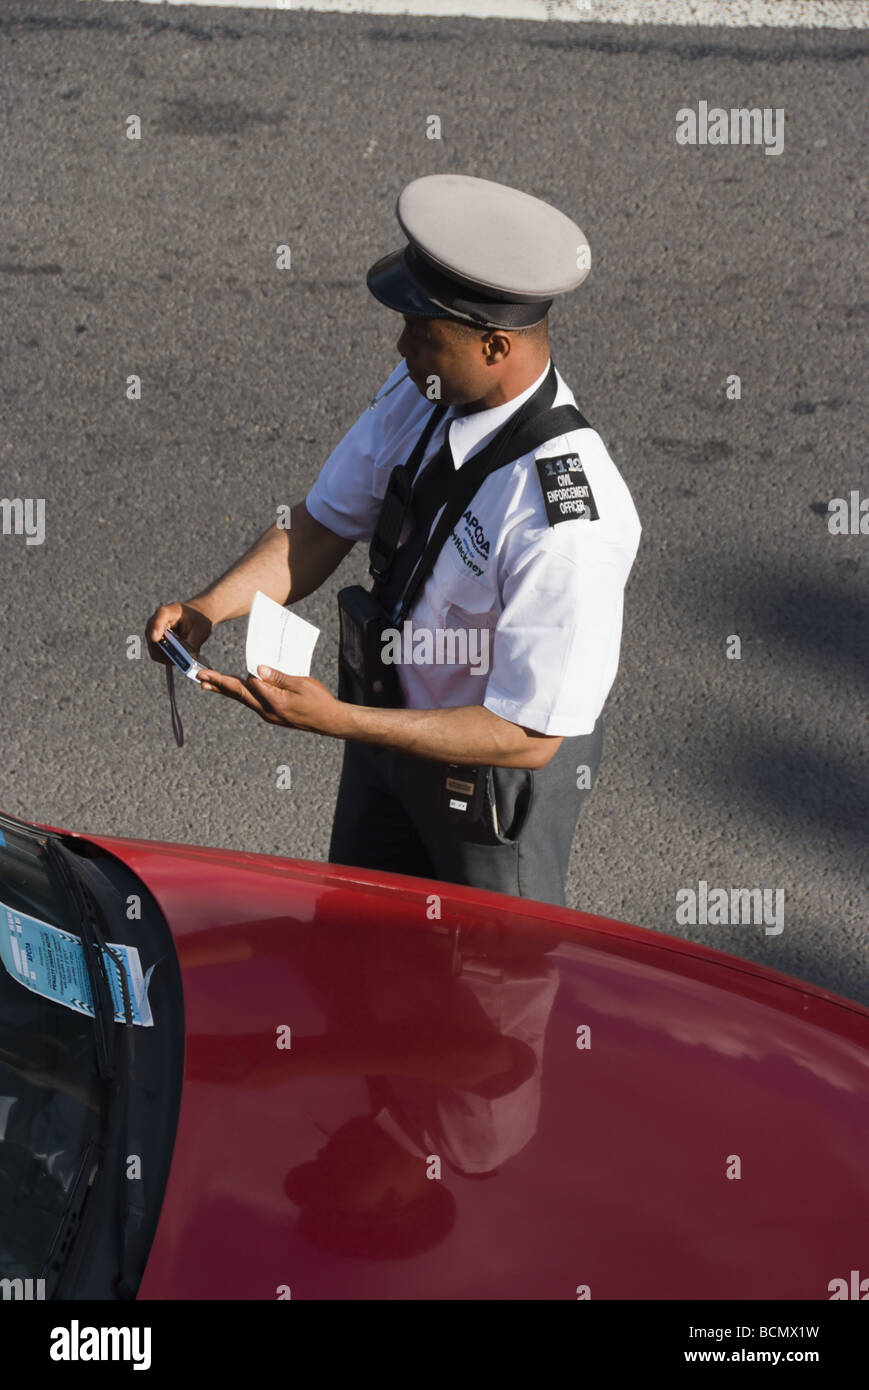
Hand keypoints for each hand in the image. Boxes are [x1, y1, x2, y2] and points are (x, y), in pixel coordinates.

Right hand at [145, 600, 212, 665]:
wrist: (195, 617)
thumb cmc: (197, 621)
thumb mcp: (200, 631)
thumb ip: (193, 645)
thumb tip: (187, 662)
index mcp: (171, 611)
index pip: (160, 616)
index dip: (156, 627)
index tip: (155, 638)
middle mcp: (157, 620)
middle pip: (152, 636)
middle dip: (164, 650)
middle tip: (178, 660)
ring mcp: (153, 631)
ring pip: (153, 648)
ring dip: (166, 657)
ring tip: (181, 660)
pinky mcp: (154, 642)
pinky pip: (156, 654)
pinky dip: (166, 659)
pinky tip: (177, 659)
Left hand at [197, 664, 344, 734]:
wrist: (330, 721)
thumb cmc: (319, 701)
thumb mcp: (301, 684)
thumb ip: (278, 677)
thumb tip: (257, 670)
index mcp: (274, 702)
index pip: (247, 686)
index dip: (235, 676)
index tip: (218, 669)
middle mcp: (267, 711)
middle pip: (239, 695)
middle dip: (218, 684)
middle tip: (199, 677)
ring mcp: (269, 715)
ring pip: (243, 699)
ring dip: (226, 690)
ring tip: (208, 684)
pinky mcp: (272, 715)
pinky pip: (252, 702)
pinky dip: (240, 694)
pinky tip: (234, 689)